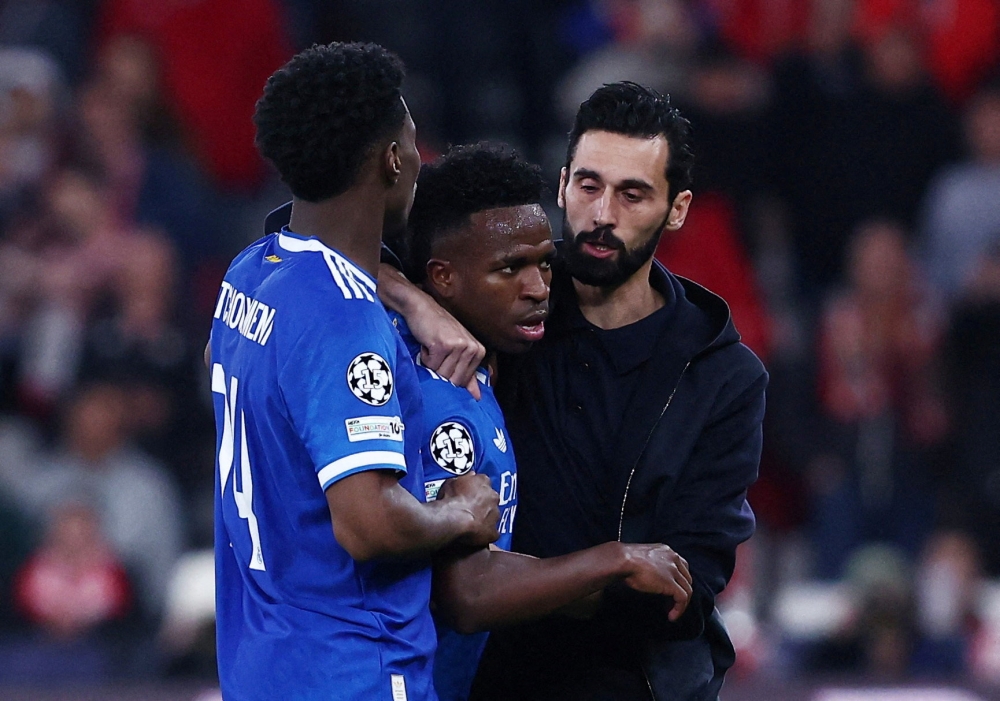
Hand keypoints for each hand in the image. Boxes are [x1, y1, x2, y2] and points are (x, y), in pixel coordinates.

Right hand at [376, 263, 484, 399]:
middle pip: (453, 380)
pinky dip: (424, 358)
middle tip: (435, 354)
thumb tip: (477, 397)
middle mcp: (472, 349)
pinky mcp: (443, 345)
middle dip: (439, 371)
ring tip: (432, 348)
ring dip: (431, 365)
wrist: (421, 307)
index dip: (447, 376)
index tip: (442, 361)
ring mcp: (459, 346)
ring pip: (441, 374)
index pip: (463, 382)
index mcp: (479, 351)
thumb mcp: (456, 351)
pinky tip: (427, 343)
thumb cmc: (438, 329)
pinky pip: (431, 366)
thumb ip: (467, 374)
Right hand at [439, 473, 499, 547]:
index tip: (470, 494)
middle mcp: (493, 497)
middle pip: (491, 499)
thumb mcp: (452, 481)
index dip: (477, 489)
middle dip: (484, 504)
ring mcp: (495, 515)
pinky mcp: (494, 532)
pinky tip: (476, 536)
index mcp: (484, 482)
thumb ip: (465, 478)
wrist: (452, 519)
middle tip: (471, 509)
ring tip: (473, 524)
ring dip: (486, 519)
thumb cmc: (450, 498)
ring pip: (493, 516)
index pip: (484, 482)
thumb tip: (472, 474)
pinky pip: (492, 533)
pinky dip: (486, 535)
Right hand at [621, 544, 692, 621]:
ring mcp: (674, 571)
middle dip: (682, 591)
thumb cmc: (626, 559)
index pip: (682, 566)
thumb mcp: (644, 558)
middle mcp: (674, 559)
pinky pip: (682, 598)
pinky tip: (672, 616)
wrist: (623, 560)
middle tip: (672, 602)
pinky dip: (679, 609)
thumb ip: (652, 564)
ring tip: (672, 612)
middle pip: (687, 578)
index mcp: (667, 551)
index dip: (680, 580)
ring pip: (687, 589)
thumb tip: (651, 577)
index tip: (672, 590)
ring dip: (682, 603)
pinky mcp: (671, 584)